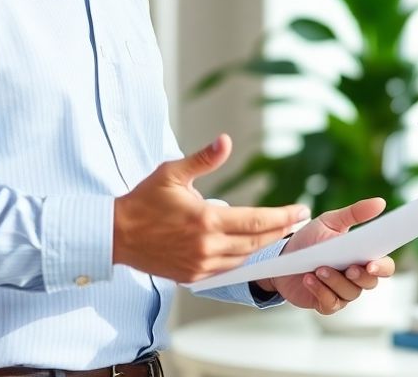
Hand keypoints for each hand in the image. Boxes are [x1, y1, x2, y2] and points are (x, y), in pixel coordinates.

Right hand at [113, 134, 308, 282]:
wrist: (116, 235)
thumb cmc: (143, 200)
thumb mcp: (173, 172)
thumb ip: (203, 159)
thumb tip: (225, 141)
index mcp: (206, 220)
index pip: (257, 221)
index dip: (283, 216)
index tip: (301, 210)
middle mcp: (207, 246)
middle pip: (257, 241)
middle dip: (280, 230)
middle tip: (297, 218)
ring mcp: (200, 264)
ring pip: (244, 257)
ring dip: (262, 244)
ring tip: (278, 230)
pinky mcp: (192, 275)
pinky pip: (227, 268)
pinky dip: (241, 257)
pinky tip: (248, 246)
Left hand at [255, 197, 395, 314]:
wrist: (283, 255)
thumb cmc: (311, 238)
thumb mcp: (331, 221)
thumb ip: (356, 213)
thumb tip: (380, 202)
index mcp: (362, 257)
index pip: (384, 266)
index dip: (382, 267)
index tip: (372, 264)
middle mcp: (356, 277)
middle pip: (370, 283)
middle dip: (360, 276)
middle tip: (349, 269)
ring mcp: (342, 292)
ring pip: (349, 293)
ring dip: (335, 281)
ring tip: (319, 268)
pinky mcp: (325, 302)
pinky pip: (330, 302)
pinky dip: (320, 291)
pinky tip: (309, 279)